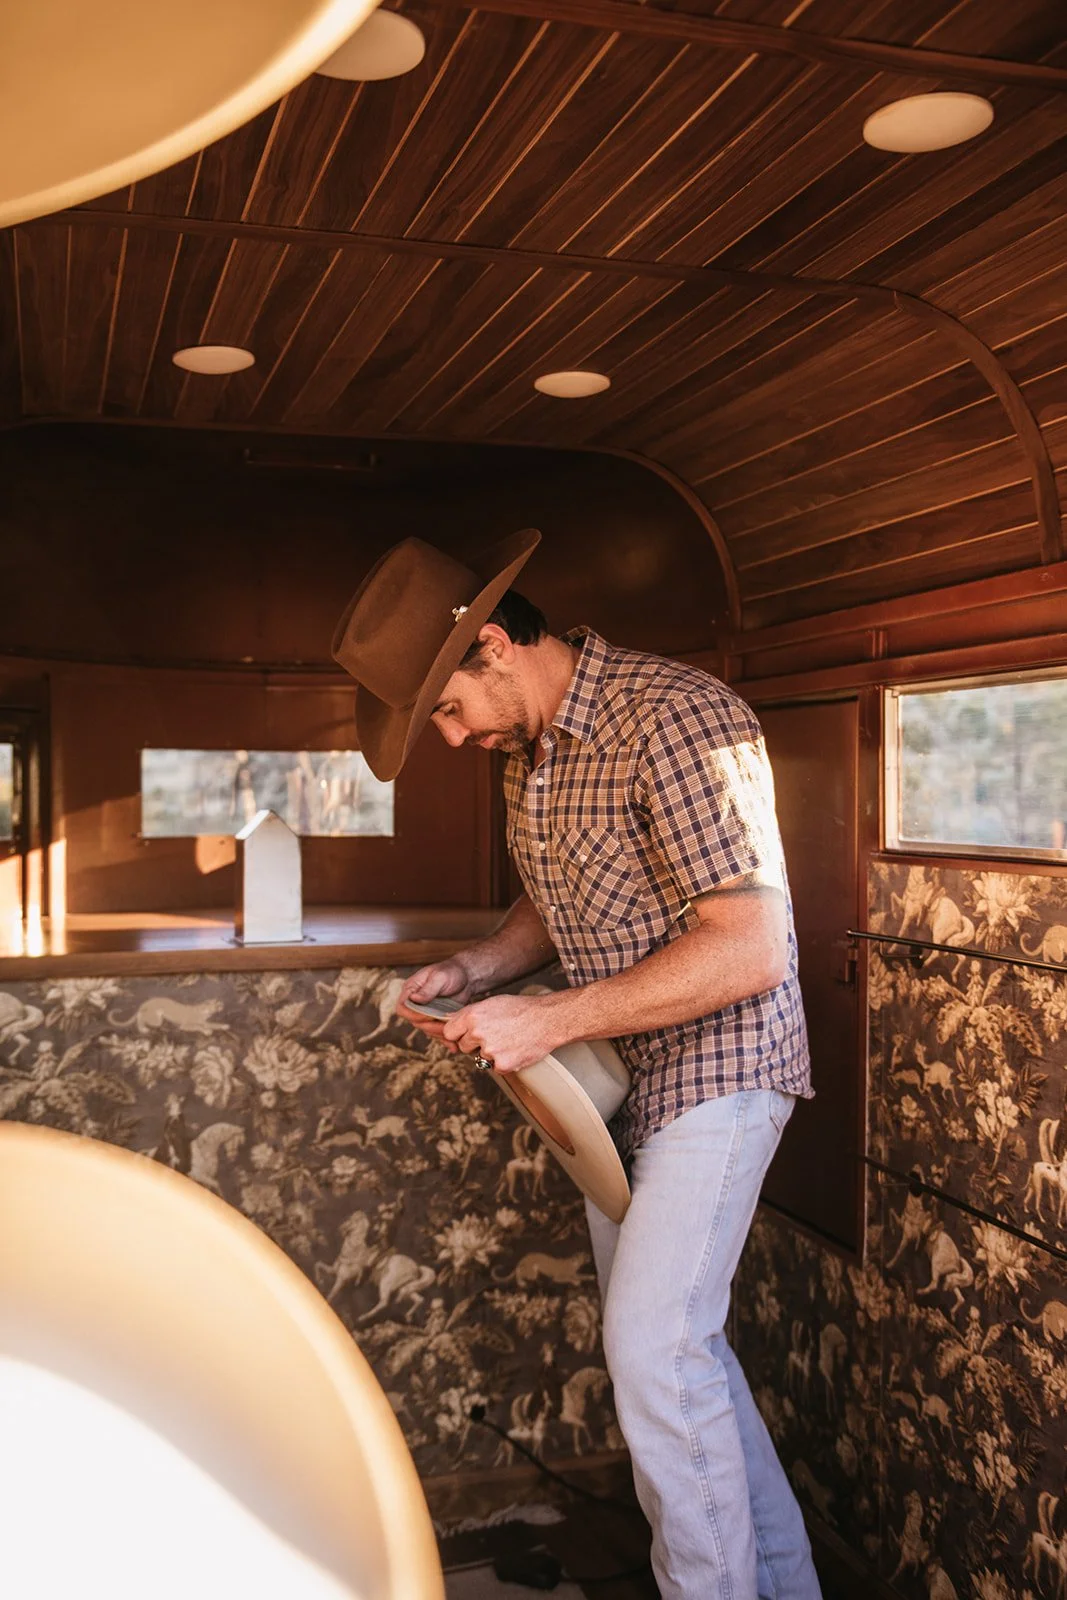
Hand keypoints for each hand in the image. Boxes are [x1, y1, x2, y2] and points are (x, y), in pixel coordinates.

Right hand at [396, 959, 472, 1039]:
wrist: (467, 976)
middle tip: (446, 1028)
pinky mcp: (436, 1019)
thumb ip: (427, 989)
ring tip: (453, 1037)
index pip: (402, 1008)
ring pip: (426, 1029)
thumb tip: (414, 999)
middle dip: (430, 1027)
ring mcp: (426, 1012)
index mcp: (411, 990)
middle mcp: (416, 1003)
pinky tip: (453, 1045)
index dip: (413, 1015)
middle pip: (415, 1022)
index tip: (429, 1016)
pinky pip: (436, 1032)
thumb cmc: (451, 971)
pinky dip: (445, 1039)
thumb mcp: (440, 977)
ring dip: (439, 1035)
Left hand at [441, 993, 568, 1073]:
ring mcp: (490, 1050)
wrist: (547, 1020)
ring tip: (508, 1039)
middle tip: (494, 1035)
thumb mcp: (491, 1003)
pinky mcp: (502, 1065)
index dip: (458, 1033)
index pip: (449, 1032)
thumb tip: (451, 1021)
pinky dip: (504, 1062)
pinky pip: (495, 1068)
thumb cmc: (521, 1009)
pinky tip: (515, 1049)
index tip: (466, 1033)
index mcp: (472, 1016)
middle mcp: (478, 1033)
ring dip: (491, 1053)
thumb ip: (470, 1014)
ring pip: (480, 1057)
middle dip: (474, 1044)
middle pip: (463, 1046)